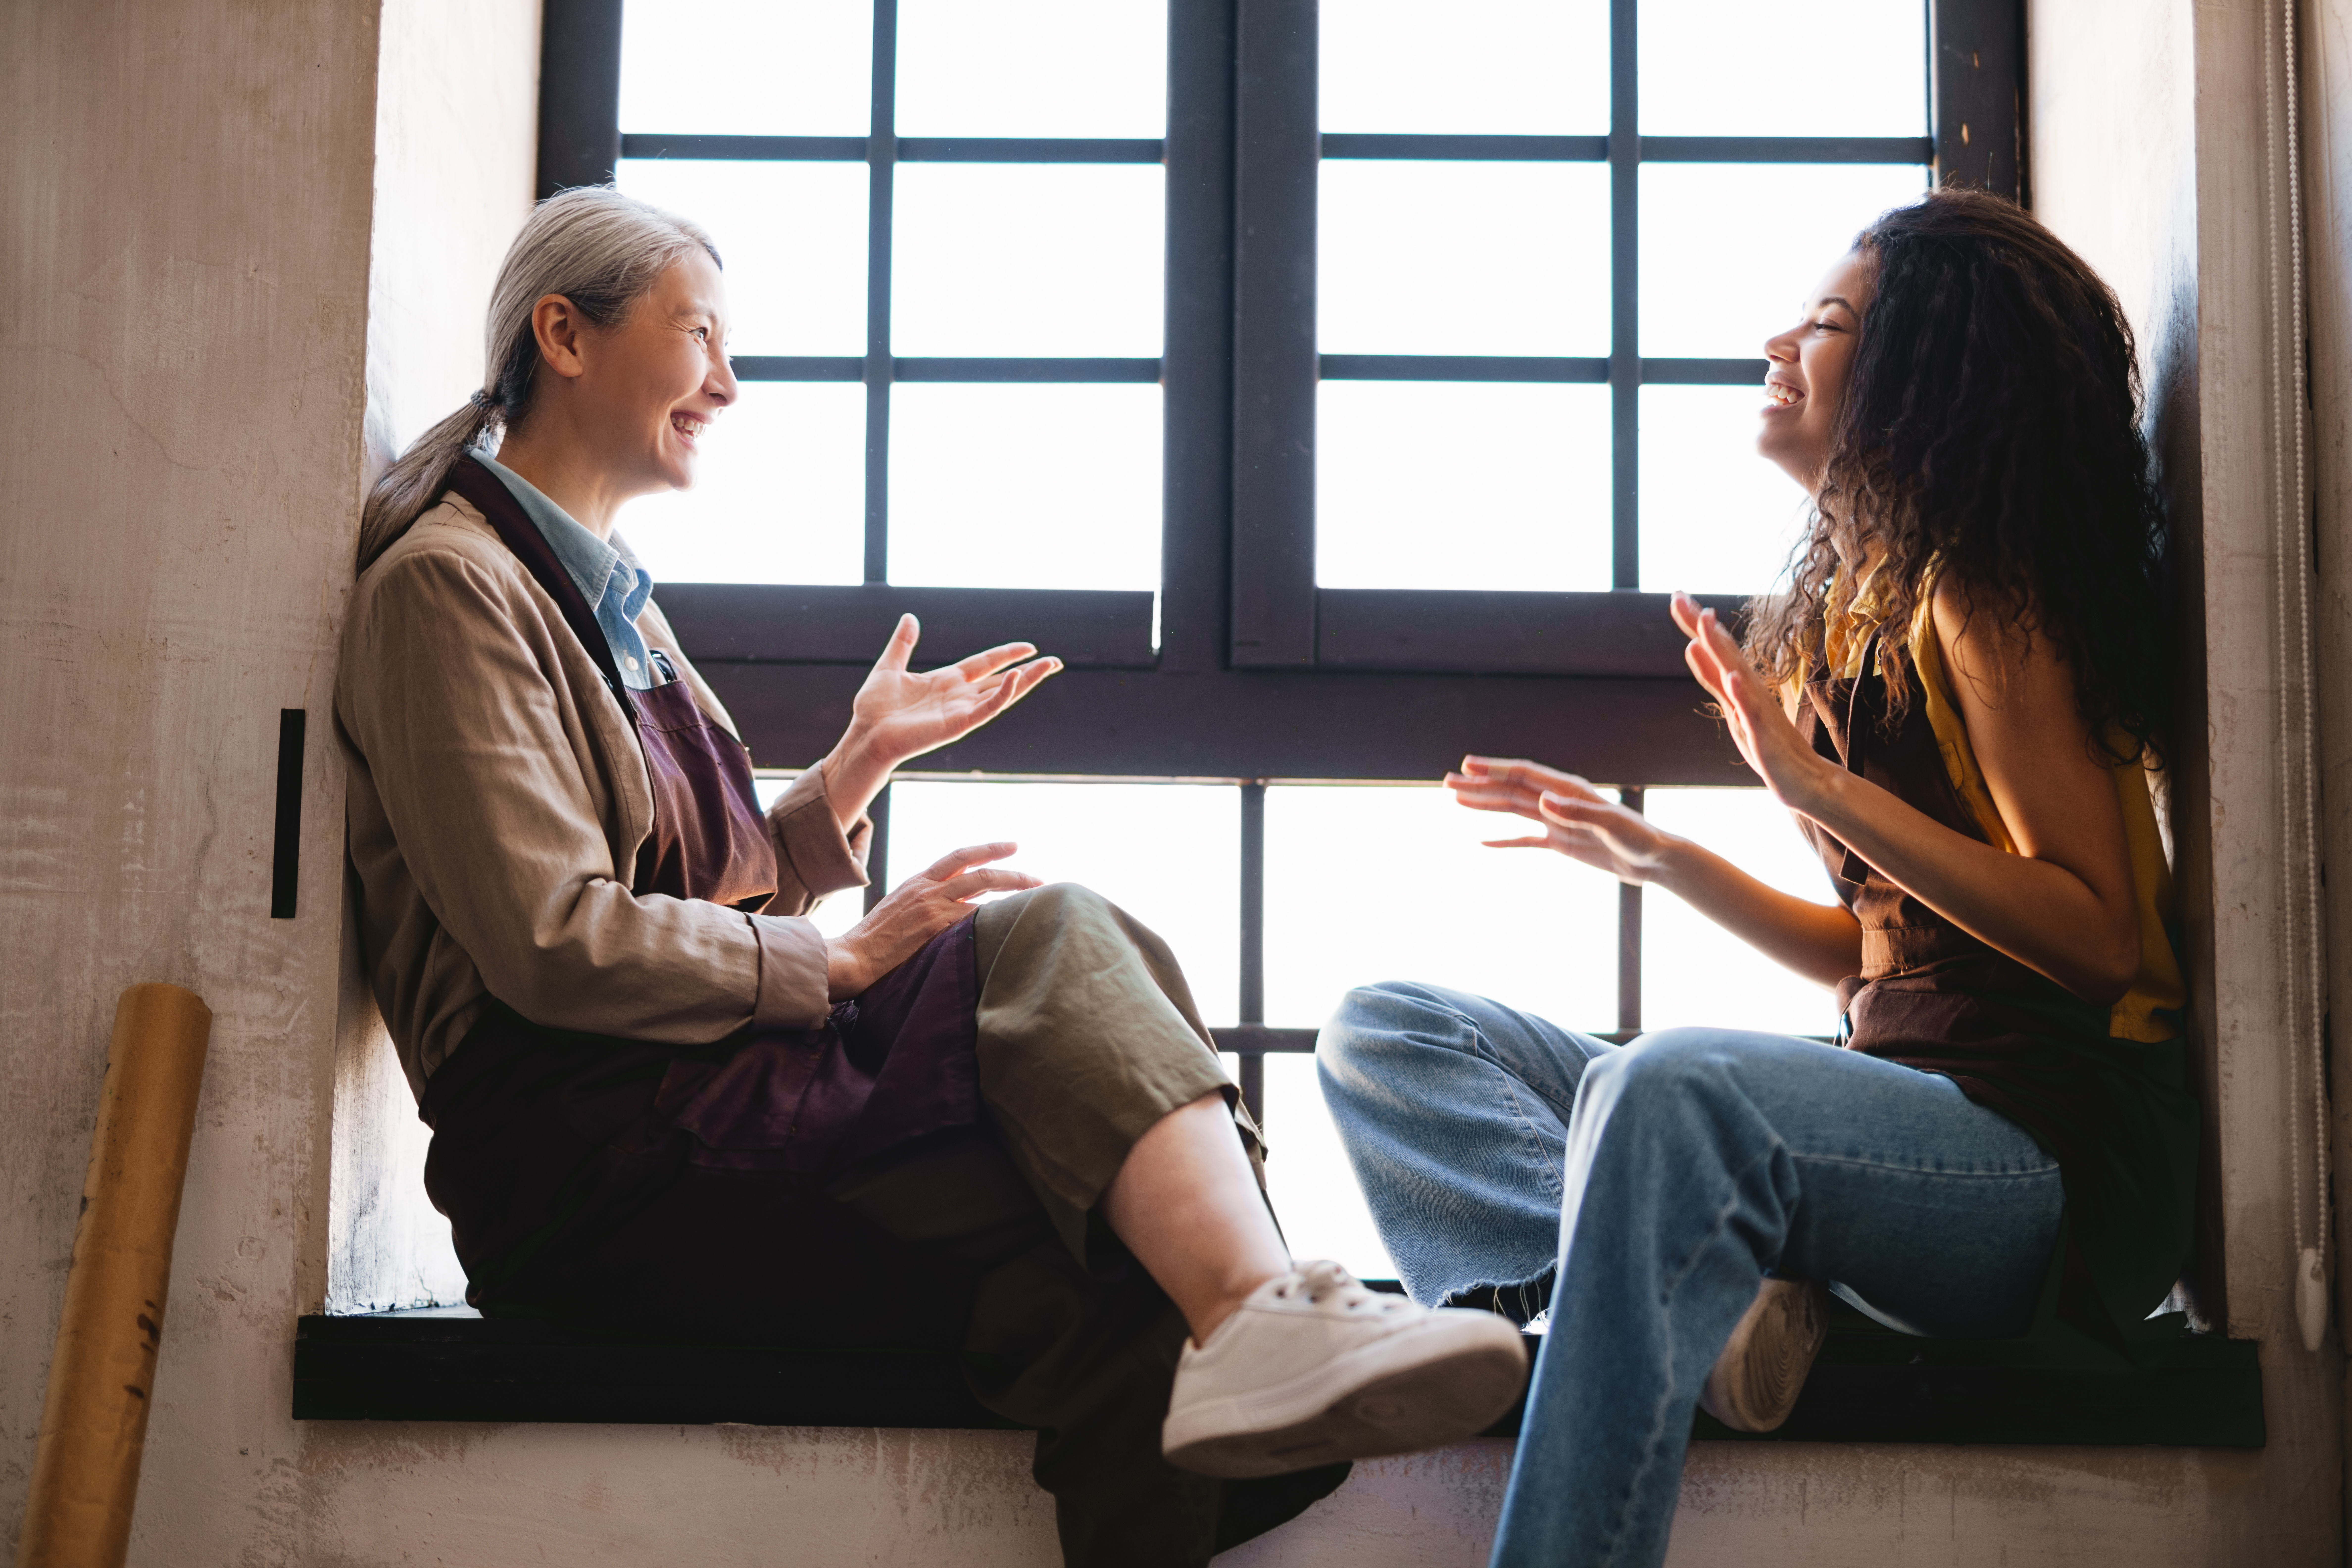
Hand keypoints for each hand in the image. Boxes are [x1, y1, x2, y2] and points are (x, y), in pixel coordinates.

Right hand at [824, 842, 1040, 999]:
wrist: (853, 956)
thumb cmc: (872, 941)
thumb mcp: (898, 909)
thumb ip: (923, 901)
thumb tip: (948, 904)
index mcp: (918, 882)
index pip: (959, 856)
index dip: (988, 849)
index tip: (1011, 847)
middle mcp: (927, 888)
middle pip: (979, 871)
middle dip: (1012, 872)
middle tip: (1037, 878)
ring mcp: (932, 906)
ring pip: (982, 888)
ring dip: (1012, 890)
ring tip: (1034, 897)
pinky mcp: (934, 926)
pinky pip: (973, 916)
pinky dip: (994, 916)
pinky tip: (1012, 920)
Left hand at [850, 615, 1060, 770]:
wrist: (865, 735)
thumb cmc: (874, 708)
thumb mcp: (889, 666)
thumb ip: (903, 643)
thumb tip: (909, 617)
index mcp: (947, 681)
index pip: (985, 663)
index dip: (1007, 654)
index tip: (1029, 646)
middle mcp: (959, 696)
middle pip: (1002, 679)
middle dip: (1030, 671)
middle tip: (1056, 661)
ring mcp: (960, 711)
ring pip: (1002, 694)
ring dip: (1026, 681)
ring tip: (1049, 666)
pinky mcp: (957, 725)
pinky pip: (986, 709)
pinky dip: (1003, 694)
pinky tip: (1015, 678)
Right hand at [1448, 756, 1680, 884]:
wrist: (1654, 859)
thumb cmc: (1639, 838)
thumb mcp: (1610, 825)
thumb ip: (1576, 812)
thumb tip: (1541, 801)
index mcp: (1568, 790)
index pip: (1524, 775)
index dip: (1495, 769)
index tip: (1467, 765)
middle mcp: (1557, 801)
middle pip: (1510, 789)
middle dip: (1479, 784)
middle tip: (1447, 780)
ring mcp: (1556, 821)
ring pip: (1512, 809)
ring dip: (1485, 804)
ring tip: (1456, 798)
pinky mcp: (1559, 842)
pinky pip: (1525, 839)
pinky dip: (1504, 840)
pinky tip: (1484, 841)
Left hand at [1669, 592, 1833, 810]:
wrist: (1805, 781)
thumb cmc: (1767, 745)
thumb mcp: (1730, 707)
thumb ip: (1711, 677)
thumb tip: (1691, 646)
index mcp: (1742, 686)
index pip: (1716, 649)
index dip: (1695, 624)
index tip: (1676, 596)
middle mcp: (1751, 692)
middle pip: (1724, 652)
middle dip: (1702, 625)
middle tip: (1678, 596)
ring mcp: (1760, 712)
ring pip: (1738, 675)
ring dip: (1722, 649)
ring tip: (1704, 623)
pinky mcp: (1766, 736)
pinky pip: (1753, 714)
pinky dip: (1743, 695)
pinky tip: (1733, 678)